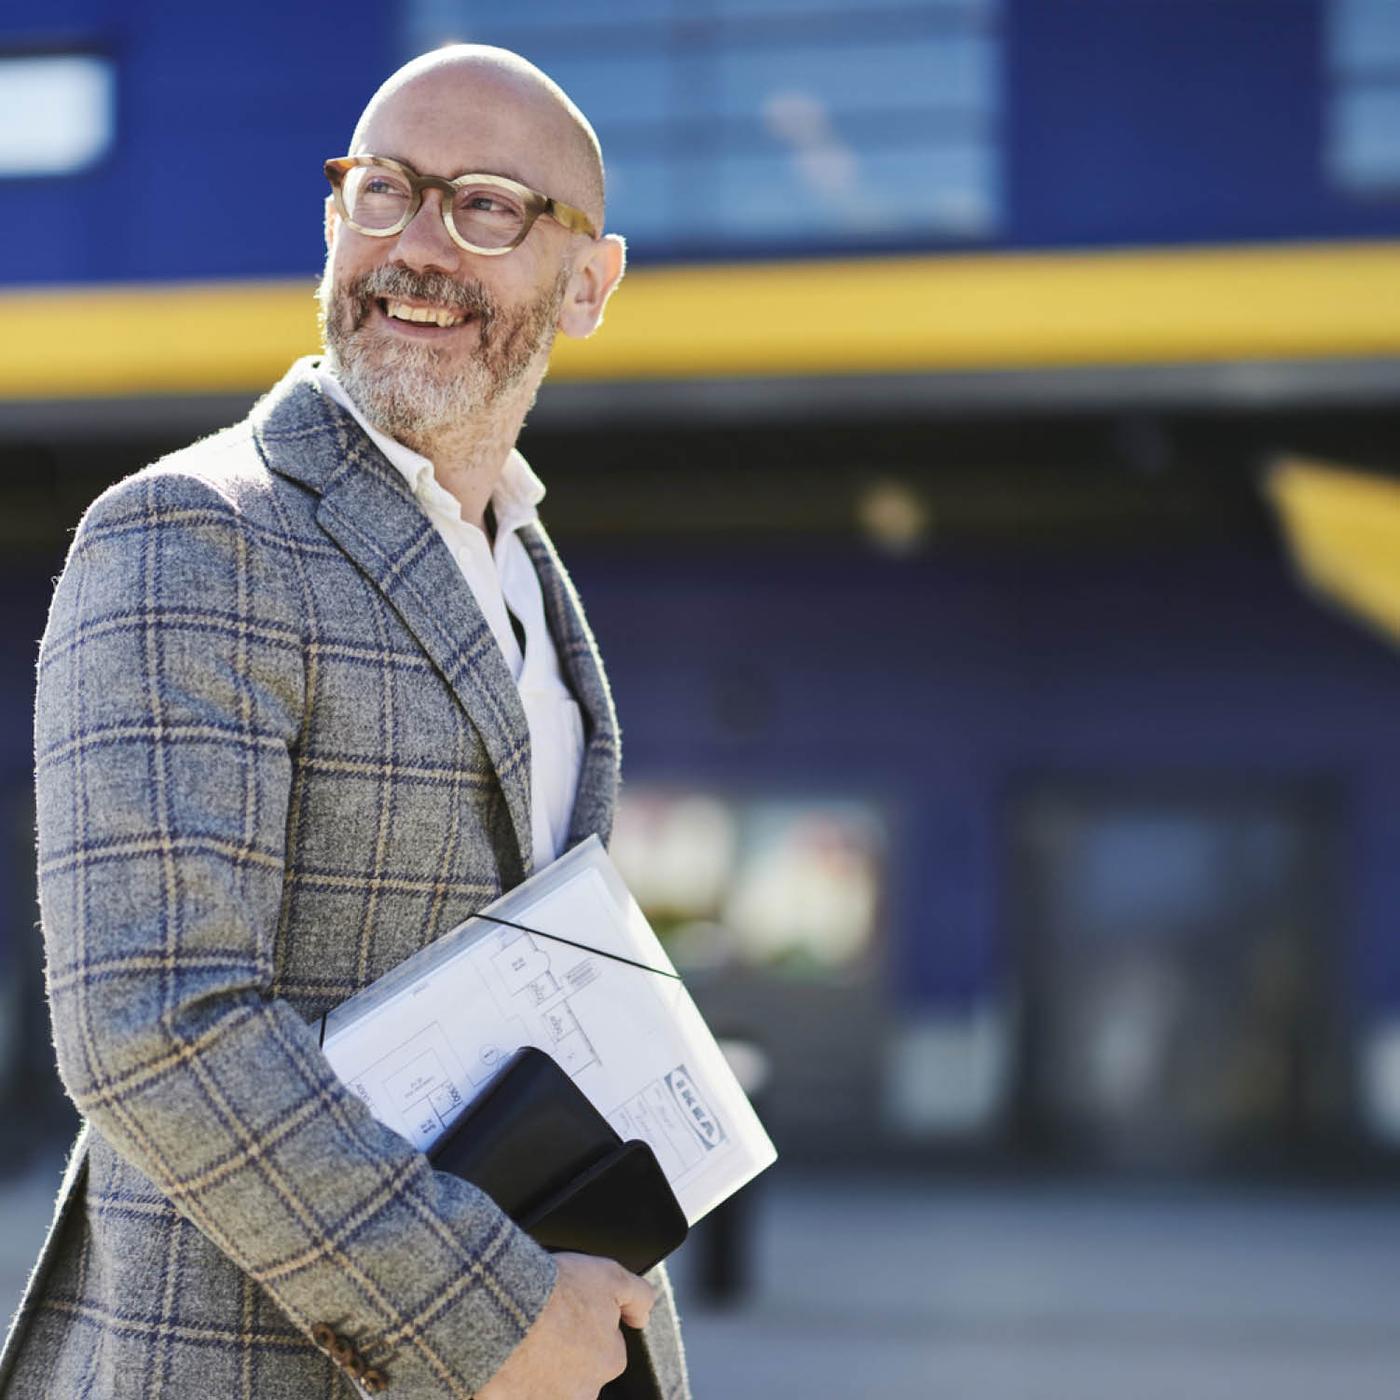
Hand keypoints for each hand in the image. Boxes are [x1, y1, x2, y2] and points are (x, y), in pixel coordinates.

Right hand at [475, 1252, 654, 1399]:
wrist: (500, 1308)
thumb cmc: (554, 1292)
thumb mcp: (610, 1275)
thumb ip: (638, 1295)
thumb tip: (643, 1315)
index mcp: (608, 1361)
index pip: (606, 1345)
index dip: (588, 1321)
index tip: (570, 1308)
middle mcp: (582, 1391)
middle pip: (578, 1368)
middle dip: (565, 1348)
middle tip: (545, 1321)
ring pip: (548, 1381)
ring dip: (537, 1364)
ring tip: (522, 1334)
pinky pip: (516, 1390)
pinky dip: (511, 1376)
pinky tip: (505, 1353)